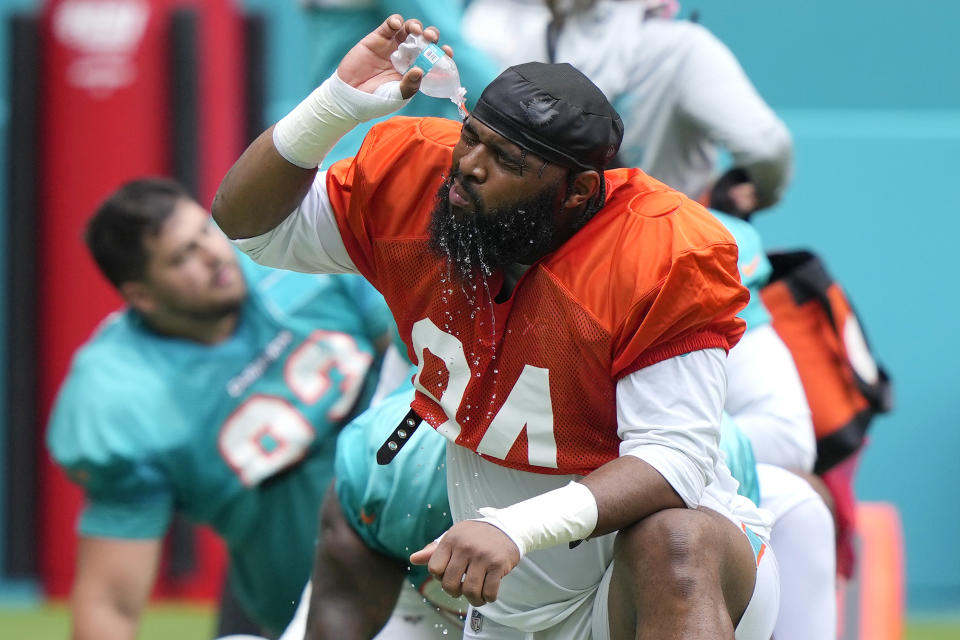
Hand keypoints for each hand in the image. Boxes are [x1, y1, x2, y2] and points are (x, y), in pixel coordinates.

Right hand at [337, 15, 453, 99]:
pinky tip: (397, 25)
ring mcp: (393, 46)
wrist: (350, 97)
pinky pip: (390, 25)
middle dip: (431, 36)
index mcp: (415, 70)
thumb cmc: (376, 101)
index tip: (447, 52)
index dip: (442, 53)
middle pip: (424, 40)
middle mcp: (407, 57)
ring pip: (410, 29)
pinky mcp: (378, 38)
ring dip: (416, 26)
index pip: (434, 58)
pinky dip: (396, 21)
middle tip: (430, 38)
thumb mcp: (397, 97)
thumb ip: (410, 85)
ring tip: (416, 31)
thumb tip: (421, 70)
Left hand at [410, 520, 520, 606]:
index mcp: (451, 540)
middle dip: (454, 592)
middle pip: (450, 584)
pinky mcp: (498, 564)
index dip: (440, 578)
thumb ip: (434, 550)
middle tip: (462, 589)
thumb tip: (414, 559)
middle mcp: (465, 547)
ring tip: (477, 596)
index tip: (449, 576)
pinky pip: (489, 591)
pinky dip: (488, 598)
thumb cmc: (475, 536)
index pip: (434, 568)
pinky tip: (488, 593)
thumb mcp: (454, 537)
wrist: (506, 527)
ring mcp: (482, 556)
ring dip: (473, 600)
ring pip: (470, 591)